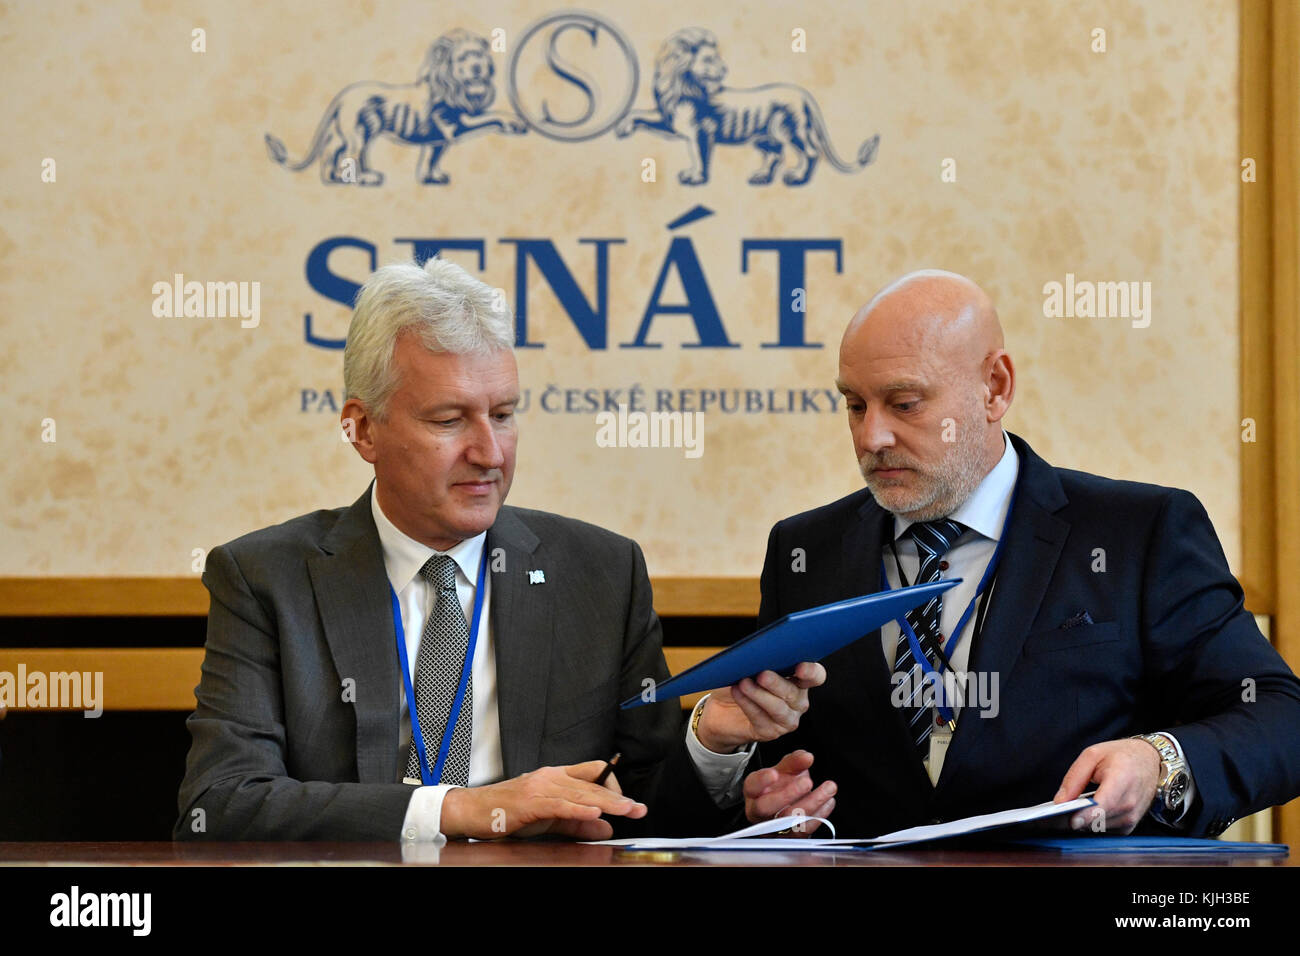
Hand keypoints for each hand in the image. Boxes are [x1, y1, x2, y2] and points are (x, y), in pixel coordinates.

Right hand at [439, 760, 645, 839]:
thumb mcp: (548, 818)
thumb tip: (605, 826)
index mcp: (556, 776)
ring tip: (626, 810)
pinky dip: (579, 808)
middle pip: (592, 783)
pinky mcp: (530, 801)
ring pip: (581, 792)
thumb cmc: (507, 811)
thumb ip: (577, 821)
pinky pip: (560, 804)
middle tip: (639, 808)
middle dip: (618, 797)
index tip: (628, 803)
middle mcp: (551, 776)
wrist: (472, 810)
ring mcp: (540, 786)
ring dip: (607, 802)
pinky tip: (594, 813)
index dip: (613, 786)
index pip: (593, 772)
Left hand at [694, 662, 825, 753]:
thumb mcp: (747, 663)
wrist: (720, 708)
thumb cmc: (738, 680)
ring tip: (743, 683)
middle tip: (762, 674)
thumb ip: (758, 657)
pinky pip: (761, 719)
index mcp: (798, 679)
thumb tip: (758, 651)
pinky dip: (748, 704)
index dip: (811, 672)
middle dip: (777, 683)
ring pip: (778, 708)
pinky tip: (738, 692)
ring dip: (760, 695)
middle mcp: (797, 700)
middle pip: (794, 692)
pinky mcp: (770, 731)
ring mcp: (786, 718)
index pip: (815, 675)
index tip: (800, 668)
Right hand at [743, 750, 835, 835]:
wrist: (789, 804)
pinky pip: (803, 831)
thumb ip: (794, 761)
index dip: (762, 781)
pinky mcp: (790, 838)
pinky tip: (828, 802)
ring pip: (788, 821)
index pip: (752, 787)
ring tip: (828, 788)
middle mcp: (759, 812)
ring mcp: (772, 828)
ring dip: (811, 803)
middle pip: (766, 807)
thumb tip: (807, 757)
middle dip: (787, 794)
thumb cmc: (782, 785)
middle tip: (807, 782)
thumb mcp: (786, 769)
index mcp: (754, 791)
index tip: (775, 774)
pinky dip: (819, 815)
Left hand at [1054, 739, 1161, 833]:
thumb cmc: (1120, 756)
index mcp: (1122, 779)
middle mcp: (1131, 802)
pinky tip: (1083, 814)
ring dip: (1083, 822)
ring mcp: (1133, 816)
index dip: (1088, 814)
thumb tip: (1059, 802)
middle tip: (1054, 816)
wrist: (1149, 761)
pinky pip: (1105, 830)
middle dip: (1076, 818)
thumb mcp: (1092, 755)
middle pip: (1099, 819)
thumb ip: (1074, 778)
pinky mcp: (1129, 825)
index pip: (1105, 804)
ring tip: (1067, 813)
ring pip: (1099, 827)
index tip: (1071, 821)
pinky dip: (1093, 823)